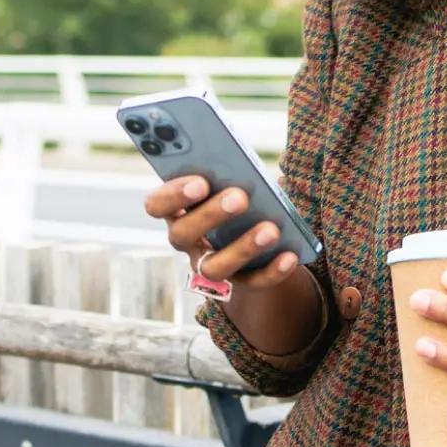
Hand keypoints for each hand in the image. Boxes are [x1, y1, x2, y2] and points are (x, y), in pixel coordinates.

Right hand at [141, 176, 300, 291]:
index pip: (156, 204)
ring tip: (271, 229)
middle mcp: (186, 240)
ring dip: (242, 247)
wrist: (259, 229)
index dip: (173, 195)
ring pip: (214, 267)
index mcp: (176, 208)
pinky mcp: (237, 282)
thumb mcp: (232, 175)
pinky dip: (271, 271)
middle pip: (183, 234)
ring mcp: (207, 264)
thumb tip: (242, 163)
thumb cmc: (239, 188)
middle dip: (210, 215)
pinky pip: (251, 282)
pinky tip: (290, 255)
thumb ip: (228, 168)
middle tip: (240, 197)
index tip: (201, 181)